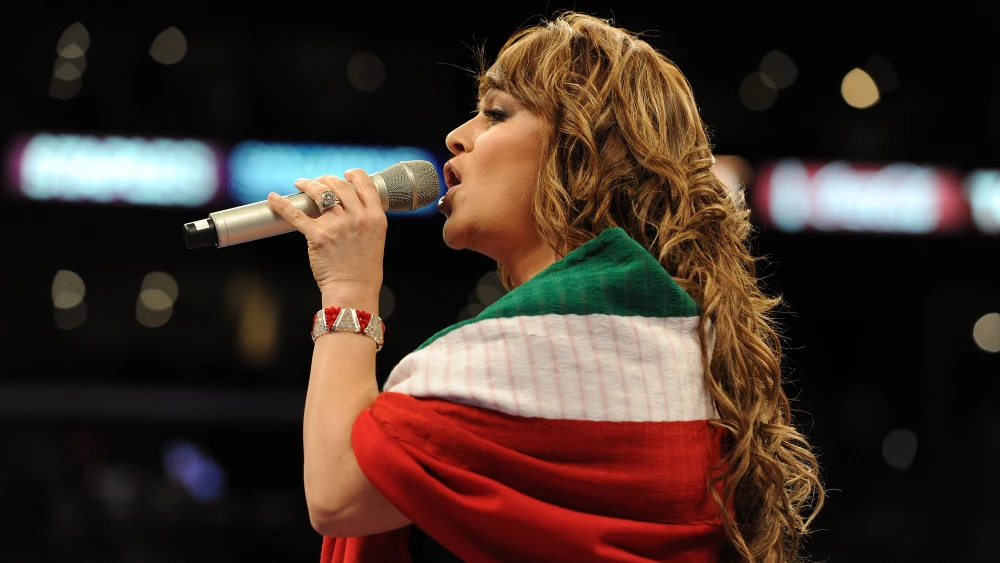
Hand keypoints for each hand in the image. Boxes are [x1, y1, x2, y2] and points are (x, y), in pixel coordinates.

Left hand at [267, 169, 386, 304]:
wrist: (353, 290)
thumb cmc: (364, 269)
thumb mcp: (375, 238)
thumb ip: (365, 220)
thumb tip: (348, 205)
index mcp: (374, 217)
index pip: (365, 184)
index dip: (354, 174)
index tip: (346, 173)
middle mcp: (357, 217)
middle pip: (339, 185)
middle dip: (326, 179)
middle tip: (318, 181)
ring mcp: (337, 225)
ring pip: (319, 193)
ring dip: (308, 184)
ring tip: (300, 184)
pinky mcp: (318, 236)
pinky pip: (296, 215)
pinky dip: (282, 205)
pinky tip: (273, 198)